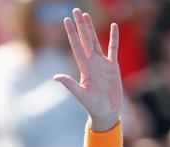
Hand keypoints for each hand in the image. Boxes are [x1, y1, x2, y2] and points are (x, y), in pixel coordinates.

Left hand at [54, 9, 121, 130]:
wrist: (106, 112)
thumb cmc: (93, 106)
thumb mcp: (80, 95)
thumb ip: (69, 84)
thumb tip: (55, 77)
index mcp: (83, 68)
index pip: (76, 46)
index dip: (71, 33)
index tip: (65, 20)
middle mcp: (91, 63)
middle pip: (84, 39)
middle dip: (80, 25)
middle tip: (75, 10)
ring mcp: (102, 64)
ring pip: (95, 41)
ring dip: (91, 28)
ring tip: (86, 15)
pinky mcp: (113, 66)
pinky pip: (113, 49)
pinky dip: (113, 38)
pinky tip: (114, 26)